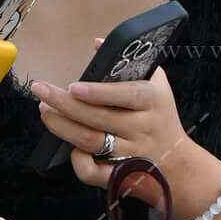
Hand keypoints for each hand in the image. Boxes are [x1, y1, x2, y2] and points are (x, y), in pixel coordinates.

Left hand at [30, 65, 199, 201]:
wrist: (179, 166)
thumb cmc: (161, 118)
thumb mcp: (157, 86)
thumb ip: (129, 63)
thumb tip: (97, 43)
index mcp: (153, 102)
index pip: (126, 95)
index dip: (99, 92)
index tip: (73, 86)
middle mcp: (143, 128)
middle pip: (98, 118)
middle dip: (64, 105)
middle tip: (41, 91)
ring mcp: (131, 154)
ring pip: (90, 142)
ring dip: (62, 127)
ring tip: (44, 112)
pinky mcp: (120, 176)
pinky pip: (92, 171)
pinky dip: (77, 160)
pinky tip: (68, 147)